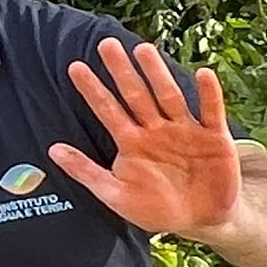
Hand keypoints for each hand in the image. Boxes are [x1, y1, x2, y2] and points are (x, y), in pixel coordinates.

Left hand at [47, 38, 240, 234]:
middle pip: (135, 95)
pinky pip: (211, 112)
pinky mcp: (215, 138)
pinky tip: (203, 73)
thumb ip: (86, 171)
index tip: (74, 67)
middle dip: (121, 71)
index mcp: (131, 142)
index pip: (107, 110)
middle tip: (106, 45)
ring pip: (168, 96)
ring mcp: (185, 131)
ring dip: (157, 74)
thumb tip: (52, 150)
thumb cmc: (155, 207)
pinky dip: (209, 94)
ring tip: (143, 50)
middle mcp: (156, 130)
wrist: (200, 221)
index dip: (92, 90)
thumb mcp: (114, 194)